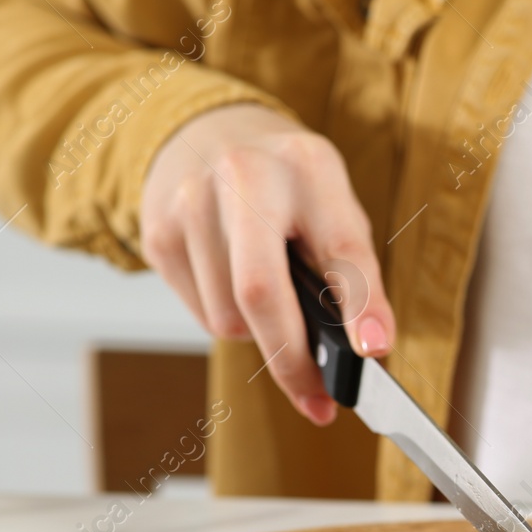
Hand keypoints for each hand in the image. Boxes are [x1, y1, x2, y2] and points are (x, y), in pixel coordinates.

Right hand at [140, 103, 393, 424]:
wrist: (207, 133)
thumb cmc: (287, 187)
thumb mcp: (333, 207)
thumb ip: (349, 272)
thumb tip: (361, 354)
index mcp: (309, 166)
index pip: (341, 246)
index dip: (361, 304)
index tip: (373, 350)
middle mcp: (246, 174)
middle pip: (261, 291)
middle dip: (292, 360)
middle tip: (317, 398)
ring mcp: (192, 202)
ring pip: (229, 319)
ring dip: (258, 333)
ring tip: (269, 294)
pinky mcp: (158, 232)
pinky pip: (202, 315)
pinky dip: (228, 317)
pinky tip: (232, 280)